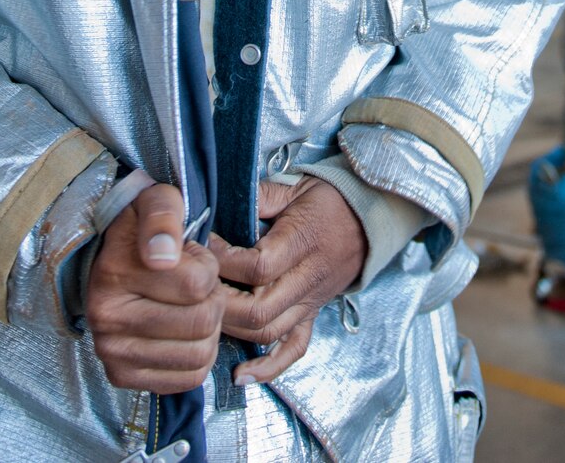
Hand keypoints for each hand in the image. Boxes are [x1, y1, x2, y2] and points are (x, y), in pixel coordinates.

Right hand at [85, 184, 222, 393]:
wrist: (109, 260)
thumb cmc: (141, 230)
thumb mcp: (155, 201)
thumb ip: (163, 215)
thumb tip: (163, 254)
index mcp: (113, 273)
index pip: (198, 283)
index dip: (207, 266)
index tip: (190, 258)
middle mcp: (105, 318)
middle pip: (203, 322)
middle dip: (212, 300)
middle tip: (196, 287)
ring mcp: (111, 352)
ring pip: (200, 355)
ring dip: (208, 331)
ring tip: (190, 308)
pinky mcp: (122, 377)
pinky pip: (188, 379)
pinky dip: (197, 358)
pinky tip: (183, 334)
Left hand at [209, 177, 365, 385]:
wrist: (368, 217)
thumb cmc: (327, 200)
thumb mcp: (293, 188)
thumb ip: (258, 196)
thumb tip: (219, 201)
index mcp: (302, 242)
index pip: (258, 267)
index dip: (224, 261)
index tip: (203, 247)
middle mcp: (307, 279)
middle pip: (259, 309)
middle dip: (220, 303)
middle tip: (196, 288)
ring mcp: (310, 302)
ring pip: (269, 332)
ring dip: (233, 330)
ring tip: (206, 316)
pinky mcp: (312, 315)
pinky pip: (294, 349)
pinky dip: (268, 368)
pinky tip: (242, 377)